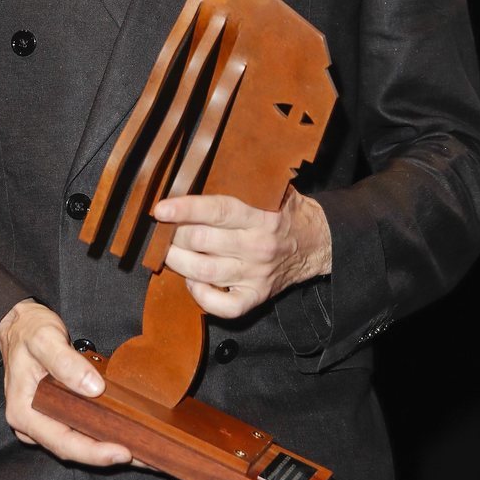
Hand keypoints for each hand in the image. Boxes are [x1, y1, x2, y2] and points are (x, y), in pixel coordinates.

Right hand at [0, 299, 133, 466]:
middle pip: (72, 449)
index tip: (123, 452)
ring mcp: (44, 422)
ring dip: (108, 447)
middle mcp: (32, 424)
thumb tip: (94, 388)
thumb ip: (65, 363)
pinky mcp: (56, 415)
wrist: (20, 325)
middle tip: (144, 457)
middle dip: (107, 456)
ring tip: (142, 451)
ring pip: (78, 443)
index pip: (62, 442)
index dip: (93, 452)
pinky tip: (125, 434)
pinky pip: (80, 429)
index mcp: (23, 412)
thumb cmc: (29, 331)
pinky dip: (101, 434)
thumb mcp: (44, 339)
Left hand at [156, 185, 331, 317]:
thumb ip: (243, 182)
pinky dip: (200, 296)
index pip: (218, 211)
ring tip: (168, 251)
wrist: (319, 243)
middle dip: (174, 235)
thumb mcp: (274, 189)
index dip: (186, 209)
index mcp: (261, 217)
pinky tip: (193, 281)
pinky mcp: (256, 297)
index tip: (160, 209)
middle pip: (203, 241)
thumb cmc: (287, 212)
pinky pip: (222, 306)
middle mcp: (258, 247)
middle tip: (163, 229)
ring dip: (178, 262)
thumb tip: (198, 172)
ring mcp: (256, 275)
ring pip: (205, 272)